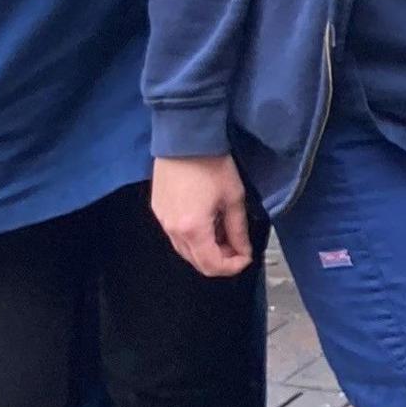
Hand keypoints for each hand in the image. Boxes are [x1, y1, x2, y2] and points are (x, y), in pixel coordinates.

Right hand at [152, 154, 253, 276]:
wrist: (185, 139)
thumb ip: (238, 230)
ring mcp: (162, 221)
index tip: (246, 257)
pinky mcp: (158, 210)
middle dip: (220, 260)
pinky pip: (176, 236)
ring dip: (206, 250)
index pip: (211, 265)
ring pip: (185, 250)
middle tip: (238, 247)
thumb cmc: (211, 164)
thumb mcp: (233, 198)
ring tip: (225, 234)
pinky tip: (208, 223)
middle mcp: (172, 230)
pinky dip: (193, 238)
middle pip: (196, 262)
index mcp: (192, 229)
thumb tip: (243, 250)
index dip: (232, 267)